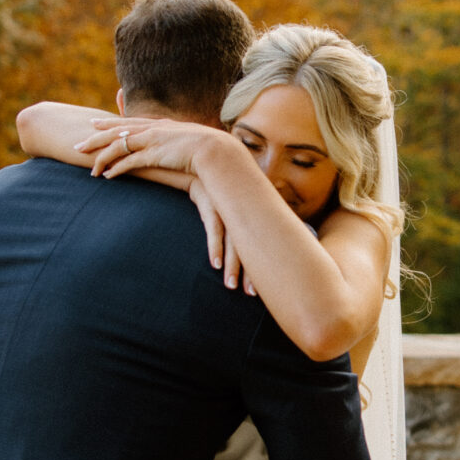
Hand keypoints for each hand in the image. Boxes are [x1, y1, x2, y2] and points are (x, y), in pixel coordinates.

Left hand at [76, 113, 222, 180]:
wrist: (217, 150)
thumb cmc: (209, 149)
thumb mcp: (190, 143)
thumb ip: (178, 145)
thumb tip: (176, 150)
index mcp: (160, 124)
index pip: (129, 122)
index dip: (110, 124)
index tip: (95, 124)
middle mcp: (153, 129)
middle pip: (117, 131)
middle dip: (95, 137)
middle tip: (78, 144)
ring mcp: (152, 141)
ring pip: (118, 145)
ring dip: (102, 156)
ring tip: (88, 167)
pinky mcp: (153, 155)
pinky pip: (128, 162)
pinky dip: (116, 168)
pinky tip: (106, 176)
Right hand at [188, 179, 255, 293]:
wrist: (198, 165)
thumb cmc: (214, 192)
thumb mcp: (227, 208)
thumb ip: (236, 227)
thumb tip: (243, 250)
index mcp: (249, 214)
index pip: (259, 245)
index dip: (261, 267)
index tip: (259, 289)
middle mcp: (241, 212)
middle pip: (250, 246)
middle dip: (251, 271)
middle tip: (251, 294)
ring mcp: (226, 207)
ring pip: (233, 240)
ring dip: (232, 265)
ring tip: (230, 285)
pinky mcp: (210, 202)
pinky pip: (214, 227)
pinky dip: (215, 246)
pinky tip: (214, 264)